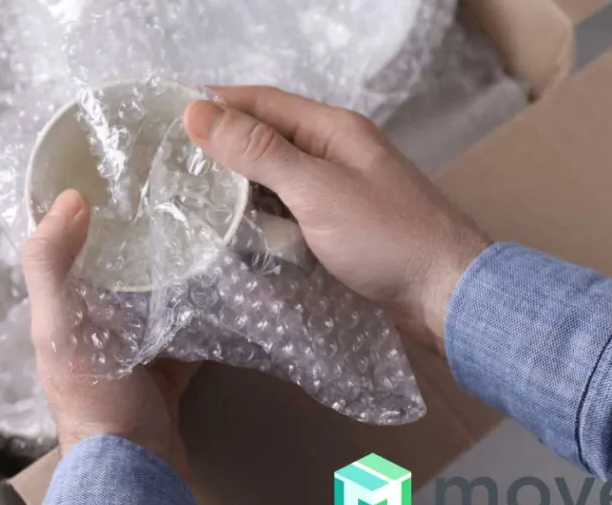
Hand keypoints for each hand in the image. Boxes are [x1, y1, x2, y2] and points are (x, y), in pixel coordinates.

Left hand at [21, 189, 197, 476]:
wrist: (137, 466)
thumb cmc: (92, 396)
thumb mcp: (58, 327)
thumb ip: (51, 265)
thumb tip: (67, 197)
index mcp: (67, 309)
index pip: (71, 247)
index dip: (86, 209)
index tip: (115, 168)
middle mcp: (99, 323)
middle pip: (121, 267)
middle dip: (143, 233)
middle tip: (177, 190)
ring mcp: (139, 345)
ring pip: (160, 293)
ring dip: (179, 266)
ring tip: (208, 225)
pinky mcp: (173, 364)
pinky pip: (194, 326)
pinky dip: (209, 307)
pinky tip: (229, 279)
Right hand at [183, 86, 488, 353]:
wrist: (449, 295)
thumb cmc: (387, 237)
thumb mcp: (315, 189)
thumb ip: (258, 151)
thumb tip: (198, 110)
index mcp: (332, 129)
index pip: (261, 101)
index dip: (213, 103)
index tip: (162, 115)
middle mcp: (334, 153)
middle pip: (265, 139)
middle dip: (219, 148)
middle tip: (165, 164)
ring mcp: (337, 192)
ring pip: (273, 180)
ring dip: (235, 188)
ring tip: (184, 199)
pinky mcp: (338, 229)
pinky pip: (287, 214)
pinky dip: (258, 220)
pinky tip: (229, 233)